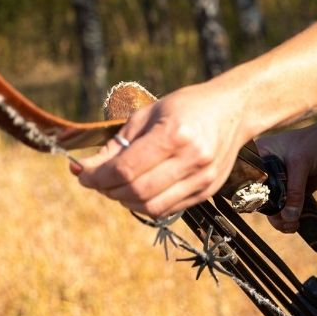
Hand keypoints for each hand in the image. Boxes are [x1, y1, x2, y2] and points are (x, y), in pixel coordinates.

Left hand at [71, 79, 248, 218]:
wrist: (234, 109)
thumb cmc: (188, 105)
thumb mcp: (150, 113)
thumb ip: (119, 143)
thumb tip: (86, 169)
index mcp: (175, 134)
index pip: (125, 169)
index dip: (97, 176)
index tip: (82, 174)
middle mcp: (191, 158)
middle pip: (136, 192)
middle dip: (108, 190)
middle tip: (97, 180)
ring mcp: (202, 178)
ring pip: (150, 208)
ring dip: (125, 201)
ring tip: (117, 185)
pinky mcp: (207, 190)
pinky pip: (167, 210)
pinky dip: (146, 204)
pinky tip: (140, 189)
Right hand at [257, 100, 316, 233]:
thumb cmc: (314, 143)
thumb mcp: (300, 164)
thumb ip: (294, 190)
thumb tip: (288, 217)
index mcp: (261, 155)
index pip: (249, 181)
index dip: (253, 197)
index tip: (264, 210)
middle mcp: (266, 169)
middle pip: (261, 197)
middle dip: (271, 213)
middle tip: (284, 221)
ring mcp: (278, 180)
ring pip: (272, 205)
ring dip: (280, 219)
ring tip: (292, 225)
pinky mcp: (290, 189)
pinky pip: (285, 207)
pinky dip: (288, 217)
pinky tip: (295, 223)